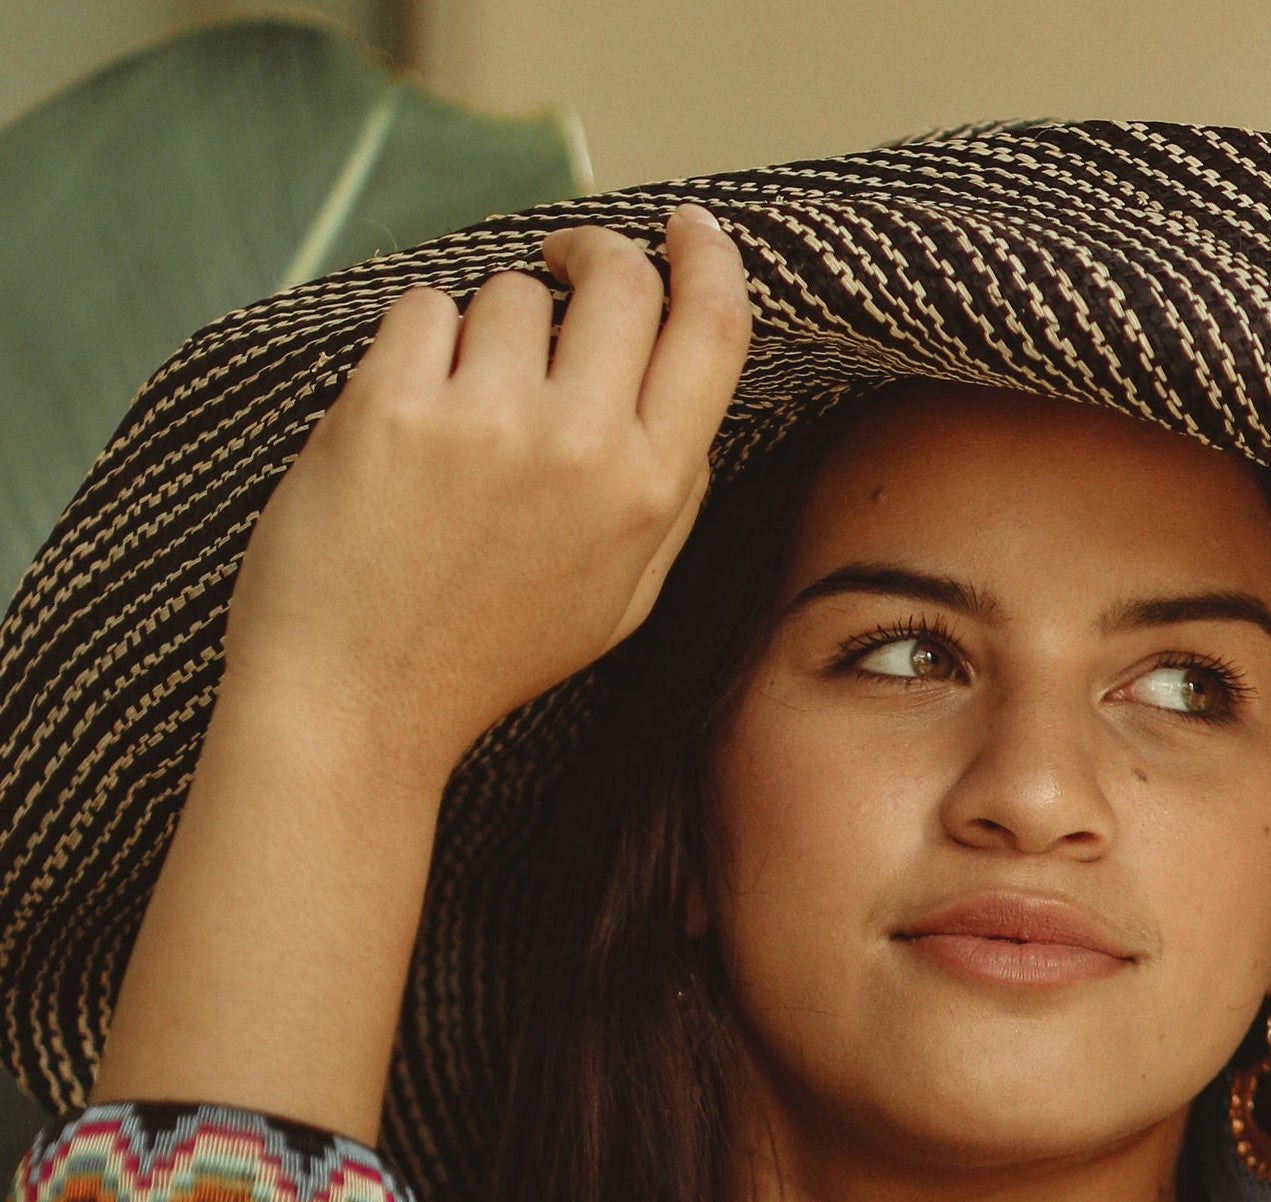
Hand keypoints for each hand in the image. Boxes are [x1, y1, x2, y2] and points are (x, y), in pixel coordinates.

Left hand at [222, 207, 750, 783]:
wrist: (358, 706)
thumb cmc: (484, 655)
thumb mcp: (619, 600)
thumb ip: (670, 495)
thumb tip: (688, 385)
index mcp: (649, 494)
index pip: (713, 329)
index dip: (705, 257)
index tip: (685, 228)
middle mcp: (583, 448)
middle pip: (621, 279)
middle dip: (592, 257)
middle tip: (559, 272)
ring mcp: (489, 421)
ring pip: (511, 293)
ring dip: (484, 331)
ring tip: (456, 419)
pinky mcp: (396, 403)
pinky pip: (423, 309)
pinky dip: (410, 350)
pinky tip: (399, 427)